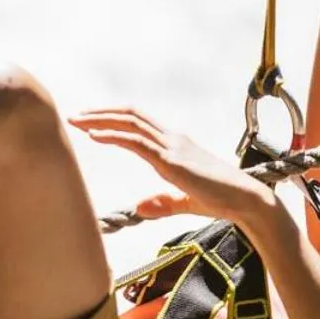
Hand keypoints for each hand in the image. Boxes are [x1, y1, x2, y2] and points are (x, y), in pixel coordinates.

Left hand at [68, 108, 279, 224]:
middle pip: (130, 115)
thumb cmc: (221, 200)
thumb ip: (163, 203)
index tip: (90, 121)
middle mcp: (172, 139)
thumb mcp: (185, 202)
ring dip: (100, 120)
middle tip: (74, 115)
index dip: (114, 118)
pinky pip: (137, 142)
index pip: (139, 122)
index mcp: (175, 145)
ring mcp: (172, 147)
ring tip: (77, 121)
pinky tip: (94, 136)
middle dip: (100, 113)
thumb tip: (140, 206)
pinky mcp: (172, 160)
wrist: (245, 200)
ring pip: (130, 123)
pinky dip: (113, 136)